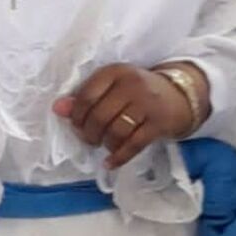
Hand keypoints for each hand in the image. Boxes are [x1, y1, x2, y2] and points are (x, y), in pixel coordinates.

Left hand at [52, 63, 207, 170]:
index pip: (86, 96)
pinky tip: (110, 163)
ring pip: (116, 132)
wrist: (178, 95)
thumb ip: (85, 96)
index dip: (76, 116)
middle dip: (89, 134)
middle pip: (99, 116)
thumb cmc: (137, 91)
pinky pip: (134, 145)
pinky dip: (119, 157)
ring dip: (105, 144)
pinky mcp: (159, 123)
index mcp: (115, 72)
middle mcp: (131, 85)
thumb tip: (58, 109)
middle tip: (89, 139)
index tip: (76, 125)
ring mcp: (147, 104)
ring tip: (104, 145)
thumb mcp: (112, 86)